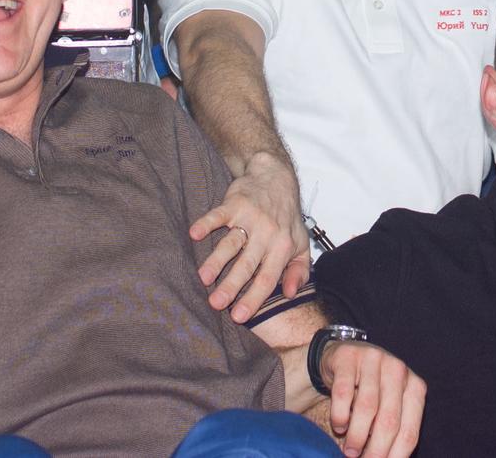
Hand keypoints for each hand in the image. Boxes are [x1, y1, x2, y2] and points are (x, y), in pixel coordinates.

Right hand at [188, 152, 311, 321]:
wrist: (277, 178)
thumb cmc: (287, 217)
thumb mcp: (301, 244)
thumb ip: (299, 271)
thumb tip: (291, 294)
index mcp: (282, 247)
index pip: (267, 278)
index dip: (253, 298)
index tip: (238, 316)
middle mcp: (267, 234)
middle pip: (247, 264)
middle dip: (231, 285)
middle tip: (216, 304)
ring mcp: (250, 218)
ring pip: (231, 243)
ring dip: (217, 260)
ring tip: (203, 277)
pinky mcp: (235, 203)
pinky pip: (218, 215)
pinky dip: (206, 223)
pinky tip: (194, 234)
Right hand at [323, 341, 425, 457]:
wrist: (344, 362)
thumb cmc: (371, 393)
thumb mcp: (388, 409)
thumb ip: (393, 432)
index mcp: (415, 387)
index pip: (409, 431)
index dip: (395, 456)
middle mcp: (398, 370)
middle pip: (389, 421)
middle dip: (376, 450)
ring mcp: (373, 359)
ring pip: (367, 407)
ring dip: (356, 436)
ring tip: (349, 451)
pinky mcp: (348, 356)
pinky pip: (343, 393)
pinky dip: (340, 415)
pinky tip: (339, 425)